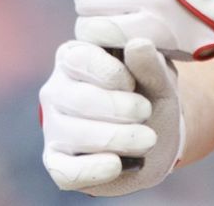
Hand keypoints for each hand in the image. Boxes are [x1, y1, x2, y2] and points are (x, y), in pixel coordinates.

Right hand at [40, 38, 182, 194]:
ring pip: (75, 135)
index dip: (112, 73)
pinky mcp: (56, 161)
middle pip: (80, 100)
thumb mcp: (160, 77)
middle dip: (121, 109)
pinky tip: (117, 164)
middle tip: (146, 112)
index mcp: (76, 56)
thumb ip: (150, 63)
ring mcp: (53, 126)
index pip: (81, 58)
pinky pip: (66, 170)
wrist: (155, 135)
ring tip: (147, 139)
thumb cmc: (151, 95)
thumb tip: (138, 44)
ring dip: (118, 139)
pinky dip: (95, 168)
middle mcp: (56, 89)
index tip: (133, 84)